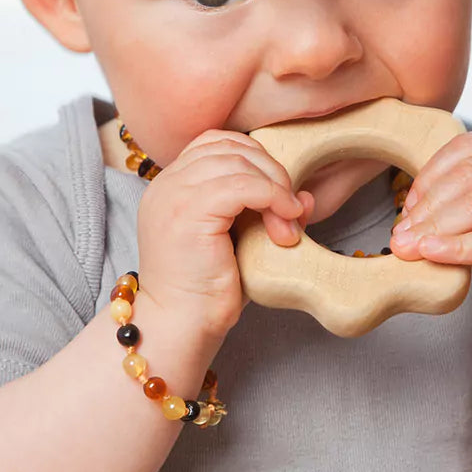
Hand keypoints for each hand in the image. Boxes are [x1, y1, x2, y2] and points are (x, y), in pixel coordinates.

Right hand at [136, 130, 313, 339]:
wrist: (178, 328)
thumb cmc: (206, 292)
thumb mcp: (240, 242)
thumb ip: (265, 213)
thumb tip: (305, 196)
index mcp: (170, 186)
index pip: (215, 143)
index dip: (253, 157)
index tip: (277, 191)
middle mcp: (166, 183)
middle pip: (228, 146)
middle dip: (269, 170)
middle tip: (290, 209)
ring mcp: (173, 194)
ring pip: (237, 160)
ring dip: (274, 186)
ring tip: (288, 222)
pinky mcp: (188, 211)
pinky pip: (242, 184)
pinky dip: (272, 196)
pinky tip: (285, 219)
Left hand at [389, 131, 471, 329]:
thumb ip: (454, 199)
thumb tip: (406, 207)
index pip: (465, 150)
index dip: (429, 176)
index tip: (407, 205)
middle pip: (467, 177)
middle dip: (426, 206)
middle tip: (400, 232)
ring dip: (433, 227)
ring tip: (407, 246)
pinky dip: (453, 246)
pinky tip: (430, 252)